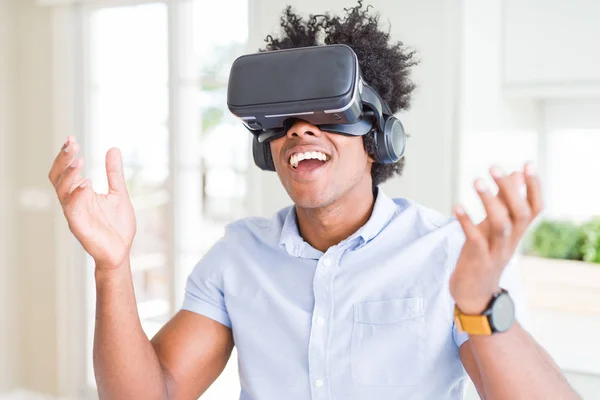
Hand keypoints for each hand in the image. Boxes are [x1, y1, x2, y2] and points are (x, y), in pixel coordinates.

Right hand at [48, 136, 135, 269]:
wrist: (122, 252)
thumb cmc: (118, 226)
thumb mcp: (119, 193)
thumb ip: (114, 173)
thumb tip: (113, 149)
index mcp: (81, 193)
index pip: (67, 170)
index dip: (66, 155)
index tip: (71, 138)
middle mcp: (74, 201)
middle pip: (57, 177)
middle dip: (62, 160)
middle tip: (71, 144)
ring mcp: (75, 213)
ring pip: (61, 190)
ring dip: (69, 174)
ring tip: (79, 160)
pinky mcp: (78, 225)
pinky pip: (72, 208)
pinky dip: (77, 194)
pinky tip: (86, 183)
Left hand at [449, 164, 542, 313]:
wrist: (473, 294)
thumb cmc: (484, 255)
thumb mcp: (495, 229)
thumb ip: (504, 203)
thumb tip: (516, 175)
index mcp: (517, 233)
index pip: (535, 208)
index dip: (534, 187)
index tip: (527, 164)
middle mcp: (511, 242)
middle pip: (520, 213)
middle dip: (509, 189)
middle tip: (494, 168)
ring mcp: (495, 252)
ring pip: (501, 226)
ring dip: (489, 202)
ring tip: (476, 181)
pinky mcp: (478, 261)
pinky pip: (475, 240)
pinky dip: (466, 222)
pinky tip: (456, 206)